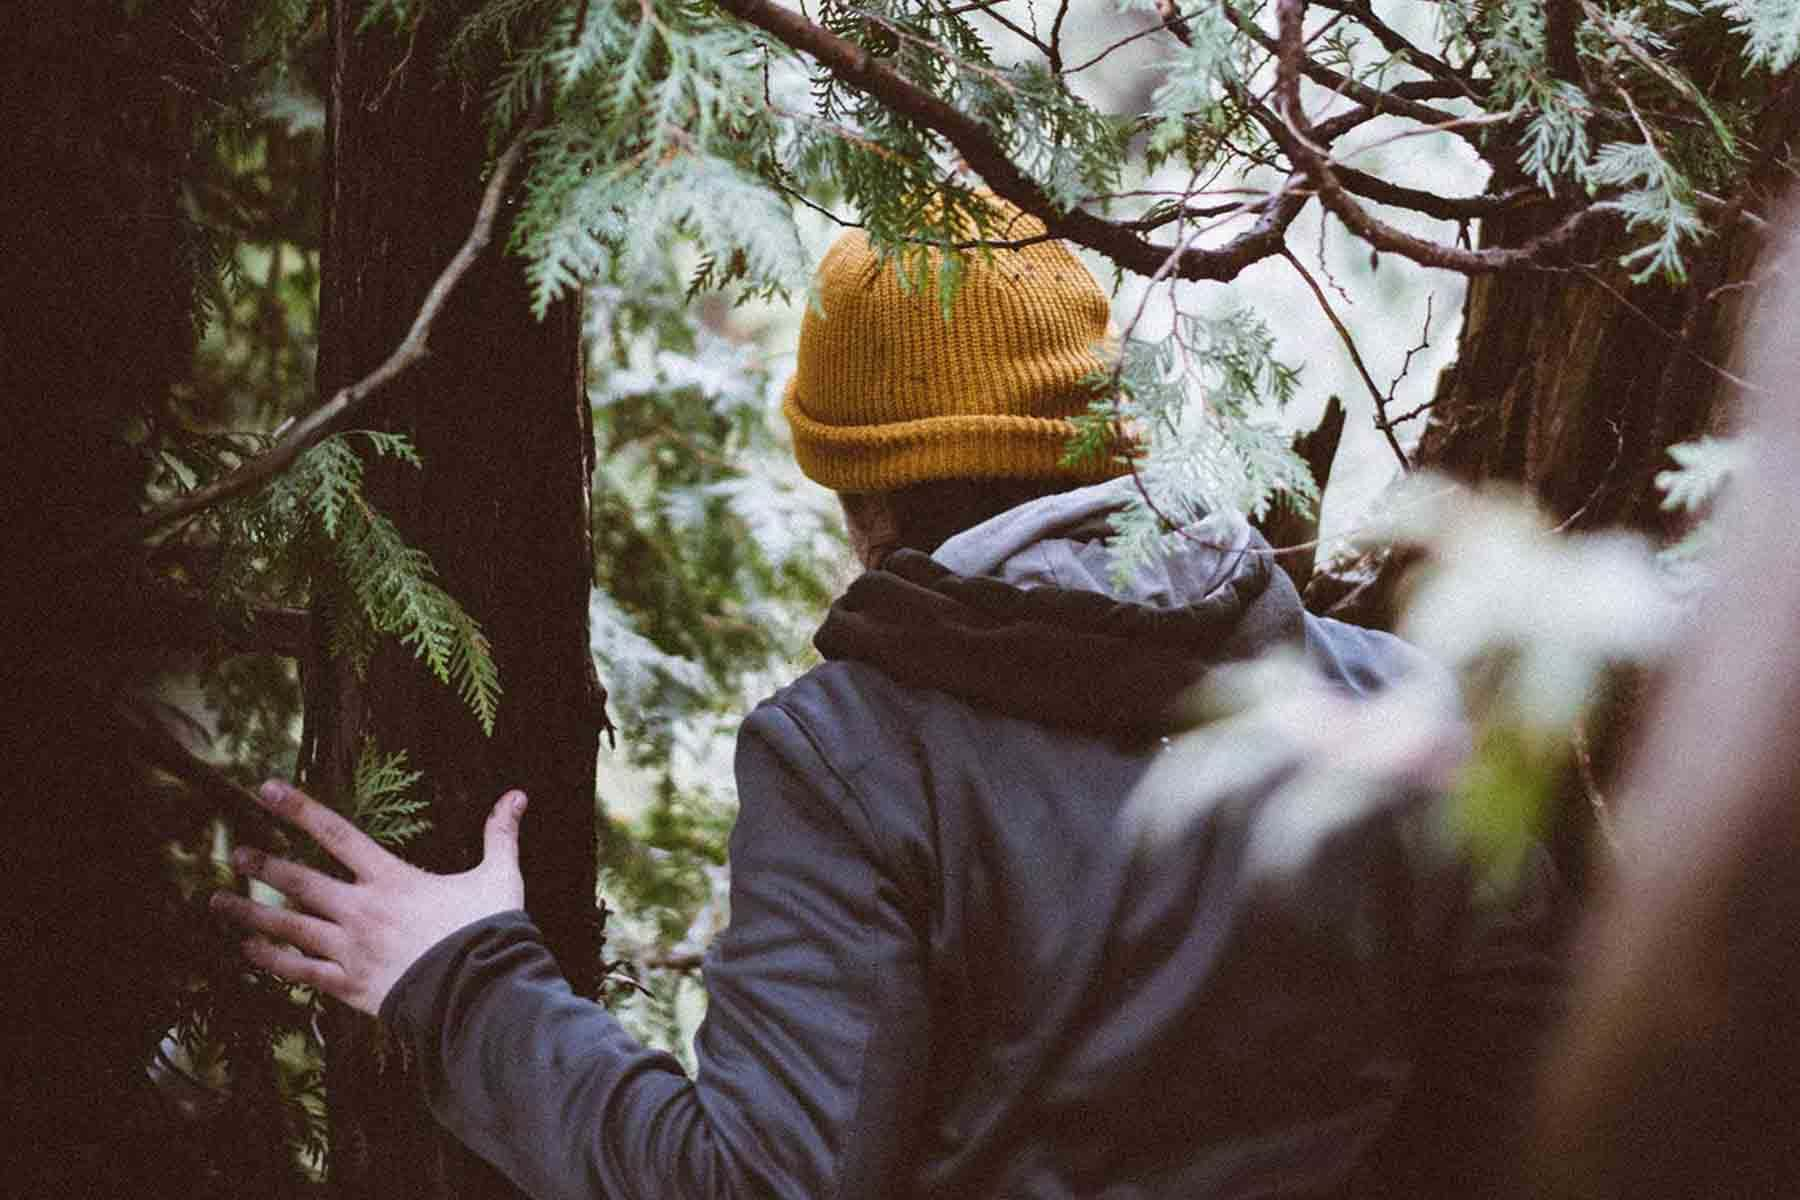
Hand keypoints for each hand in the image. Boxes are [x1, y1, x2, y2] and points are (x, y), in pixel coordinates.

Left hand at [210, 779, 527, 1015]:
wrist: (478, 993)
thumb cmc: (488, 932)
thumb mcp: (500, 878)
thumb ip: (501, 835)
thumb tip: (518, 795)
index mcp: (391, 879)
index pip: (337, 833)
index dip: (298, 808)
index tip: (265, 789)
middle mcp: (361, 909)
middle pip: (299, 881)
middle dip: (263, 865)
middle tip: (235, 853)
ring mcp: (350, 949)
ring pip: (288, 927)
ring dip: (250, 913)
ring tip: (217, 902)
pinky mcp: (348, 985)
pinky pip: (299, 971)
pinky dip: (271, 960)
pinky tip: (249, 950)